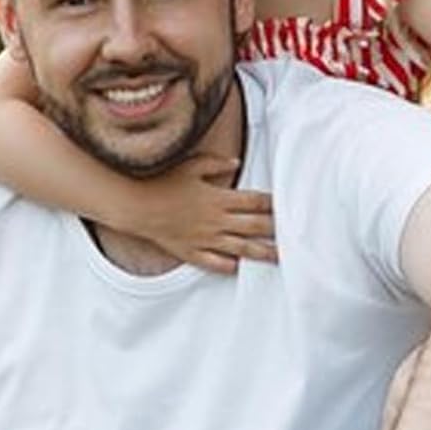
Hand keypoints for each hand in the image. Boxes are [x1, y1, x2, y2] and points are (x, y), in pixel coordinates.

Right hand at [128, 153, 275, 274]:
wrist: (135, 206)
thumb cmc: (161, 182)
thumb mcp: (190, 165)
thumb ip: (215, 163)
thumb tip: (235, 161)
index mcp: (219, 198)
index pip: (255, 201)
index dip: (272, 204)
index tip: (285, 206)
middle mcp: (216, 220)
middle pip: (255, 226)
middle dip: (276, 230)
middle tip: (294, 234)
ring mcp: (205, 238)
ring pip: (242, 248)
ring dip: (263, 253)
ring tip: (280, 257)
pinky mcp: (192, 252)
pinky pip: (215, 262)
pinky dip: (229, 266)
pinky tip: (240, 268)